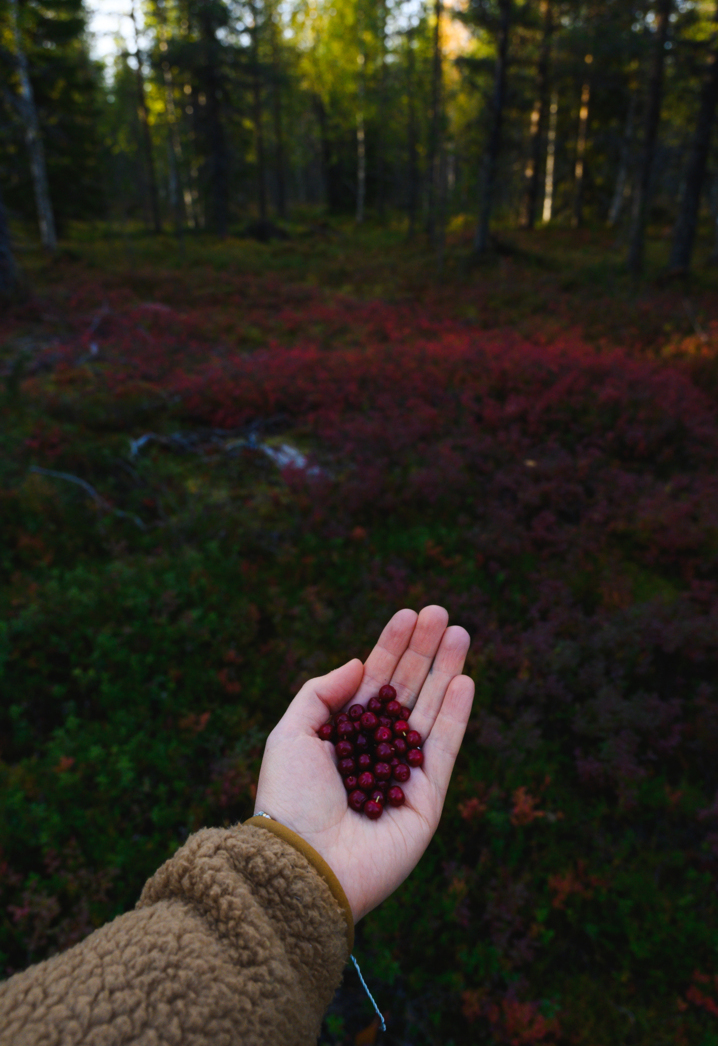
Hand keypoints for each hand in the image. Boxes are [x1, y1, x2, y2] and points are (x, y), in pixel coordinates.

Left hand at [254, 605, 473, 922]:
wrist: (303, 863)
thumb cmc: (289, 798)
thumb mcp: (290, 733)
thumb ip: (322, 693)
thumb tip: (359, 664)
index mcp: (342, 736)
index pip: (374, 682)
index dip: (391, 647)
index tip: (409, 613)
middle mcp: (375, 752)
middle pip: (407, 691)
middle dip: (424, 652)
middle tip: (442, 613)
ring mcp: (403, 775)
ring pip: (430, 712)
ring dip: (447, 672)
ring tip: (460, 633)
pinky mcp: (426, 800)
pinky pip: (444, 750)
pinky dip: (457, 715)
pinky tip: (465, 680)